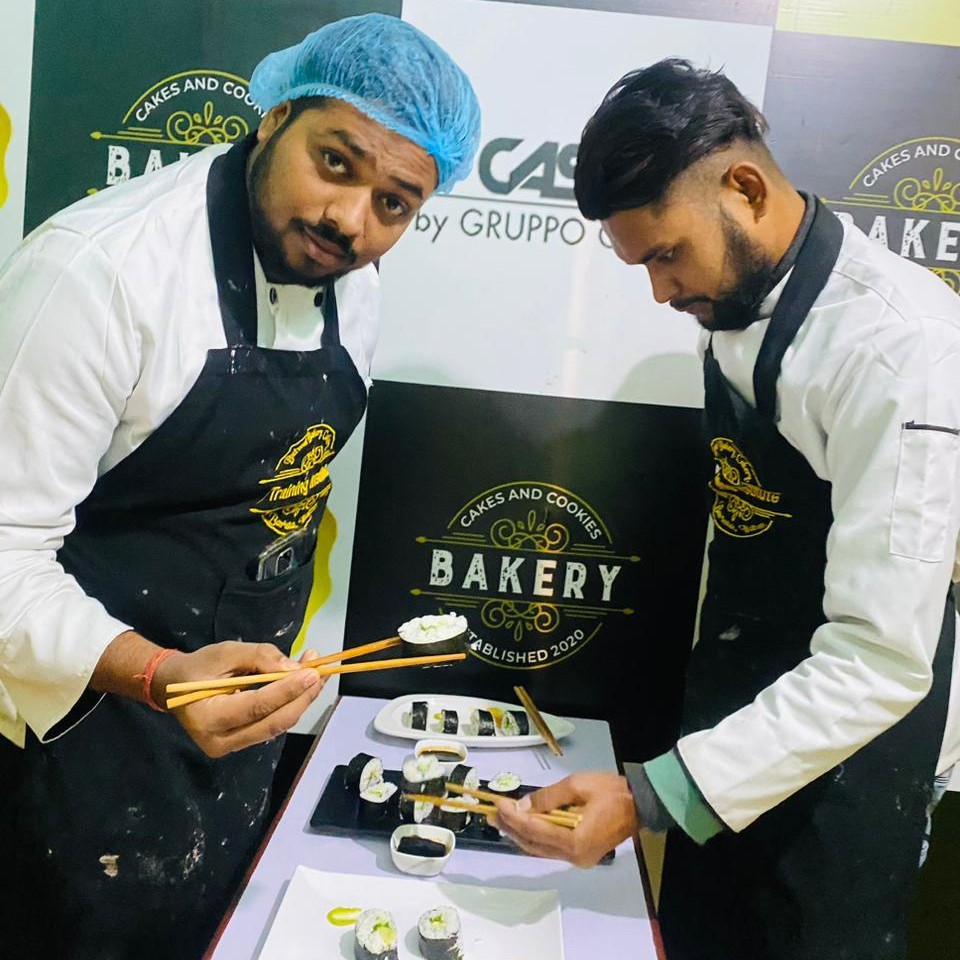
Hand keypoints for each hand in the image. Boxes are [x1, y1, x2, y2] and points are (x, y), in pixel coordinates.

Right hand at [155, 642, 324, 757]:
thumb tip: (294, 668)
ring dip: (300, 701)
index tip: (312, 672)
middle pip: (272, 722)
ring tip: (315, 673)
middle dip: (301, 697)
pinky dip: (290, 705)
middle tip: (320, 671)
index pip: (256, 706)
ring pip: (276, 726)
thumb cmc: (197, 668)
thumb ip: (259, 657)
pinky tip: (301, 686)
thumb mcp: (225, 653)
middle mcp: (219, 741)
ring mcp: (230, 747)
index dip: (287, 690)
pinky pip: (271, 725)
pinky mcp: (241, 743)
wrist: (173, 688)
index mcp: (207, 717)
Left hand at [492, 771, 637, 867]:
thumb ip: (548, 797)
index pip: (535, 831)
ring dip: (519, 834)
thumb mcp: (577, 785)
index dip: (514, 817)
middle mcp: (574, 856)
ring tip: (501, 820)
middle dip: (511, 828)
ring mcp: (578, 859)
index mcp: (575, 842)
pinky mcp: (580, 854)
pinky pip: (550, 848)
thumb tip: (523, 806)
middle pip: (534, 844)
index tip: (499, 804)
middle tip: (491, 814)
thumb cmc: (611, 792)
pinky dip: (534, 837)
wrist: (640, 804)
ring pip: (540, 849)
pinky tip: (522, 827)